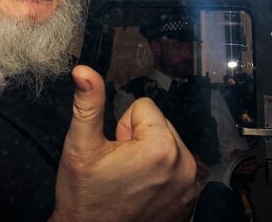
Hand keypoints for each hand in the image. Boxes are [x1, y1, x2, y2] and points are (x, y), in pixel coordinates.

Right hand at [51, 65, 197, 221]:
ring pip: (167, 144)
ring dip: (149, 156)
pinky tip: (142, 191)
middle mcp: (184, 166)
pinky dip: (160, 174)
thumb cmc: (85, 198)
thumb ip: (88, 104)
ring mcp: (190, 185)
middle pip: (158, 124)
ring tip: (129, 179)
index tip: (115, 151)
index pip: (143, 107)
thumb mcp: (81, 146)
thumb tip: (84, 72)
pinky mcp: (190, 198)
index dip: (122, 127)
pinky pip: (176, 167)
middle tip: (120, 166)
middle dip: (137, 139)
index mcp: (161, 148)